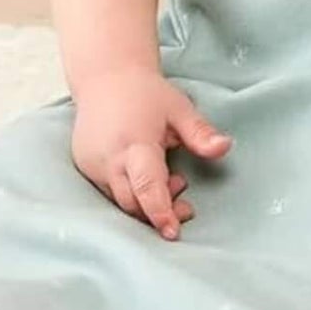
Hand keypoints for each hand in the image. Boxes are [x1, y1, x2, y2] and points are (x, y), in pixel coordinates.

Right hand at [70, 67, 231, 239]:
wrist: (105, 77)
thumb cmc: (145, 93)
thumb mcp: (178, 108)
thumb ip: (200, 133)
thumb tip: (225, 148)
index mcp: (134, 142)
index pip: (146, 186)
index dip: (160, 212)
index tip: (174, 232)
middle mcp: (109, 159)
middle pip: (132, 202)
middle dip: (158, 212)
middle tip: (186, 206)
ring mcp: (93, 165)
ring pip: (119, 201)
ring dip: (145, 203)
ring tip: (173, 182)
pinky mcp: (85, 168)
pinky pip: (109, 192)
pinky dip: (130, 193)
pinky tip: (148, 177)